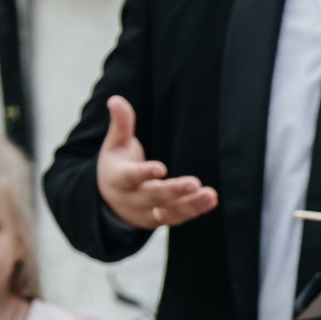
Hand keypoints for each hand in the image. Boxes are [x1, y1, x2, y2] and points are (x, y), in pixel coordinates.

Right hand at [96, 94, 215, 230]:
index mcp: (117, 179)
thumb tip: (115, 99)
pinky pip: (178, 217)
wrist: (110, 200)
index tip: (161, 168)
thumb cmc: (116, 164)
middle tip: (194, 183)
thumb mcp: (115, 144)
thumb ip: (120, 123)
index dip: (144, 173)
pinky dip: (194, 210)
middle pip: (153, 197)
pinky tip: (210, 200)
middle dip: (174, 191)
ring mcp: (146, 212)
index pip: (130, 177)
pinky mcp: (159, 219)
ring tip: (210, 195)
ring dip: (190, 204)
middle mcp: (131, 199)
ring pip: (169, 211)